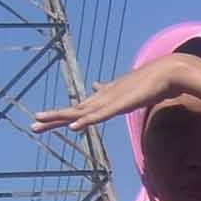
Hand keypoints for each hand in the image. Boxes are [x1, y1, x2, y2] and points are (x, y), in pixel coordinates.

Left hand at [32, 50, 200, 137]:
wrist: (166, 72)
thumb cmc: (151, 82)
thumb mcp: (127, 90)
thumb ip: (112, 90)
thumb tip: (98, 85)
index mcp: (104, 99)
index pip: (78, 109)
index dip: (61, 115)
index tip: (44, 119)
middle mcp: (101, 98)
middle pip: (72, 110)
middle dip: (52, 118)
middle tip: (33, 124)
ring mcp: (108, 101)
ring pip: (78, 113)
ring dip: (58, 118)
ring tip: (39, 122)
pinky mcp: (117, 105)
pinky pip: (98, 116)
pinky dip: (85, 121)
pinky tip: (73, 127)